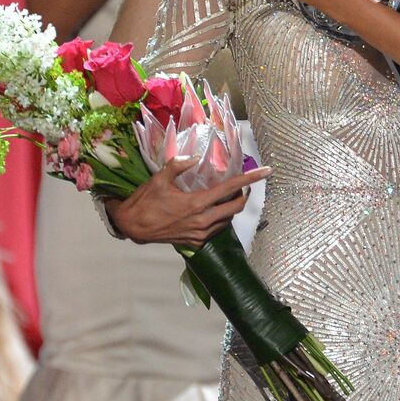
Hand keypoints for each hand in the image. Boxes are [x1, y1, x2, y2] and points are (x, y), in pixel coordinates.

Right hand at [109, 155, 268, 247]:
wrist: (132, 227)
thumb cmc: (145, 201)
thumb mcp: (159, 178)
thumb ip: (178, 165)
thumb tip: (195, 157)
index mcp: (197, 203)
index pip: (231, 188)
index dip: (251, 178)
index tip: (267, 171)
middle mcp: (203, 221)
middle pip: (236, 206)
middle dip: (244, 195)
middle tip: (242, 185)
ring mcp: (200, 234)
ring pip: (228, 219)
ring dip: (231, 208)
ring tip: (227, 197)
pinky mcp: (195, 243)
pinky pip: (216, 230)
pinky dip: (219, 219)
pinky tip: (212, 211)